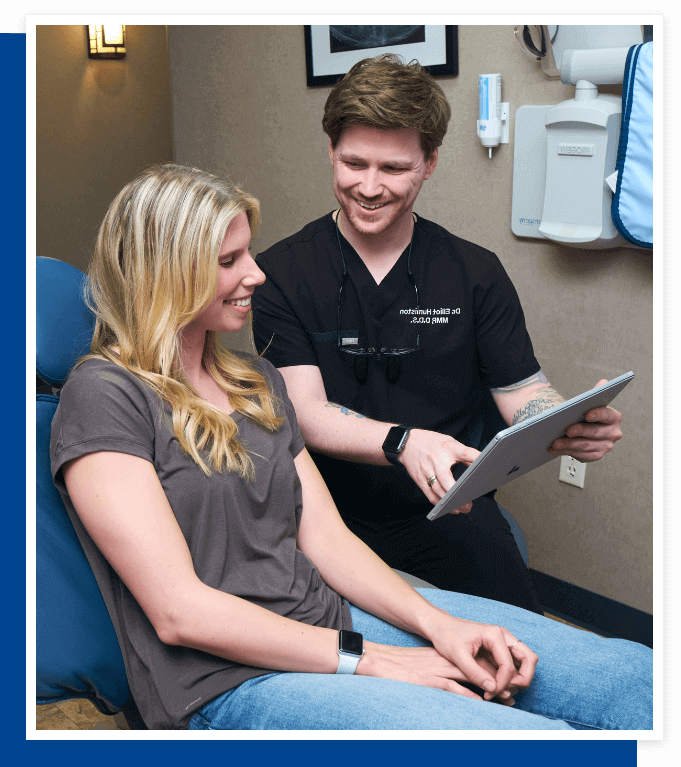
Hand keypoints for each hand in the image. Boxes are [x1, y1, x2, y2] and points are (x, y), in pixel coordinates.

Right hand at [356, 641, 522, 705]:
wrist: (379, 661)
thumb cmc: (400, 666)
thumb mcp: (423, 665)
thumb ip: (439, 670)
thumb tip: (456, 683)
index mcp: (443, 655)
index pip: (473, 659)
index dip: (491, 669)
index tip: (505, 680)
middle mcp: (444, 660)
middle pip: (478, 667)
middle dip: (498, 679)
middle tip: (514, 692)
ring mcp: (438, 669)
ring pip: (472, 677)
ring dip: (491, 689)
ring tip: (507, 699)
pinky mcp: (431, 680)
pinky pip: (455, 689)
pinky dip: (471, 696)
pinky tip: (482, 704)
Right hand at [399, 428, 479, 509]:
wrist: (407, 442)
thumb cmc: (431, 442)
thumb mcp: (450, 442)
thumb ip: (464, 454)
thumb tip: (478, 468)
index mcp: (448, 447)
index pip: (465, 453)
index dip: (476, 459)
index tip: (487, 467)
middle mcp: (436, 459)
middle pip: (447, 480)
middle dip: (458, 495)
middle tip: (469, 504)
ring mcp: (426, 470)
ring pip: (438, 491)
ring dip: (450, 503)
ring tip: (461, 509)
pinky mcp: (419, 479)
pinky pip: (429, 494)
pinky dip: (439, 504)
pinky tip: (447, 507)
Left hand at [428, 613, 536, 702]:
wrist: (441, 627)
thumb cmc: (447, 636)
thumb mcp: (457, 655)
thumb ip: (475, 673)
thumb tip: (493, 688)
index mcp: (494, 634)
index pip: (509, 665)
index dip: (502, 683)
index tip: (489, 693)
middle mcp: (503, 636)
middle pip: (529, 659)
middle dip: (523, 679)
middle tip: (506, 692)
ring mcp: (503, 642)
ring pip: (524, 662)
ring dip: (518, 679)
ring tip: (498, 690)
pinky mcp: (499, 649)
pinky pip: (513, 665)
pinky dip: (510, 678)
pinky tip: (495, 687)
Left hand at [548, 379, 622, 461]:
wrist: (584, 430)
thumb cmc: (586, 415)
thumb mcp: (591, 403)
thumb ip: (596, 393)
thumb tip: (603, 382)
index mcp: (614, 418)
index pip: (608, 415)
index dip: (598, 414)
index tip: (586, 413)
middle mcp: (613, 433)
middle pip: (595, 433)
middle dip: (580, 431)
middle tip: (567, 430)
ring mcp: (605, 446)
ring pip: (586, 446)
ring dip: (569, 444)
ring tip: (554, 442)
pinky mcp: (595, 455)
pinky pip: (581, 455)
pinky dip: (566, 452)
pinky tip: (554, 449)